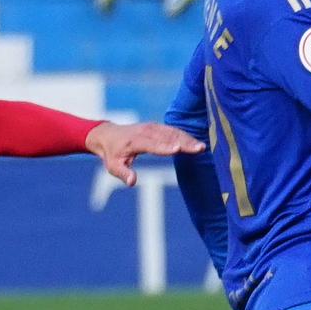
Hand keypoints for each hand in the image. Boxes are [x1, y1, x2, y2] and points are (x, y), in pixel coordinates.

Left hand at [86, 120, 203, 186]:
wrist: (108, 135)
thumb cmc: (112, 153)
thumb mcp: (113, 166)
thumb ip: (124, 173)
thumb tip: (132, 182)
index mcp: (135, 141)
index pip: (152, 144)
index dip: (165, 147)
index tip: (178, 149)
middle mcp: (146, 131)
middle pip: (167, 136)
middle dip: (184, 142)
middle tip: (199, 148)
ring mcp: (153, 127)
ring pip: (173, 132)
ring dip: (188, 139)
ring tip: (201, 147)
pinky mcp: (158, 127)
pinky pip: (173, 130)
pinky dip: (185, 136)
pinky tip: (196, 143)